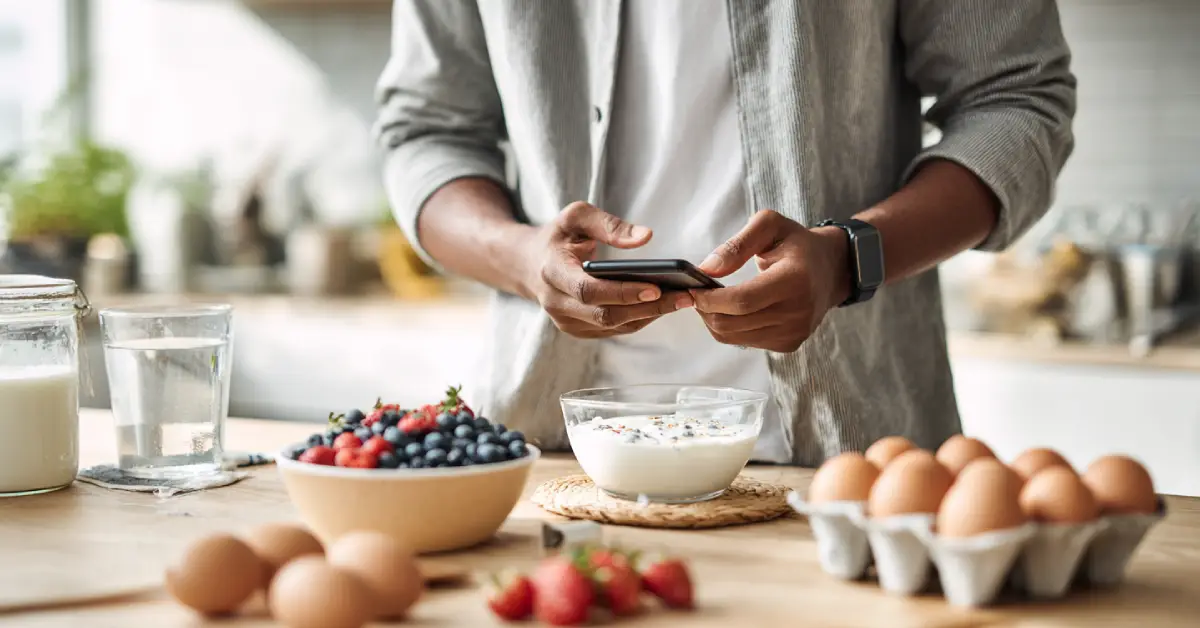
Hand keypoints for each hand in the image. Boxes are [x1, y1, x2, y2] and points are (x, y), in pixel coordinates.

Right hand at [521, 202, 692, 338]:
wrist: (528, 265)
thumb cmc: (557, 236)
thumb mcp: (576, 216)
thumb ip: (609, 224)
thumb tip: (645, 237)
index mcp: (552, 272)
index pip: (589, 290)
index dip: (623, 292)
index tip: (656, 287)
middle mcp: (556, 303)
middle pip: (606, 315)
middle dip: (648, 308)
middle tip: (685, 297)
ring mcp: (566, 322)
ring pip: (614, 326)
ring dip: (650, 316)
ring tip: (682, 300)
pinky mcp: (577, 331)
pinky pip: (614, 330)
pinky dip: (640, 319)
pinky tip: (663, 306)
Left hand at [690, 210, 849, 352]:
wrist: (831, 270)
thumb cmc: (797, 244)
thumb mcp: (769, 226)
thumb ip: (736, 245)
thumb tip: (706, 268)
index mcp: (795, 280)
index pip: (742, 301)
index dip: (710, 299)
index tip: (692, 289)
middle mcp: (797, 312)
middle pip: (733, 323)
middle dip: (705, 310)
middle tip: (696, 293)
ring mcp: (794, 332)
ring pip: (734, 337)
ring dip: (714, 320)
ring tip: (712, 300)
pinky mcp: (789, 344)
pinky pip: (746, 342)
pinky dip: (731, 328)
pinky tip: (733, 310)